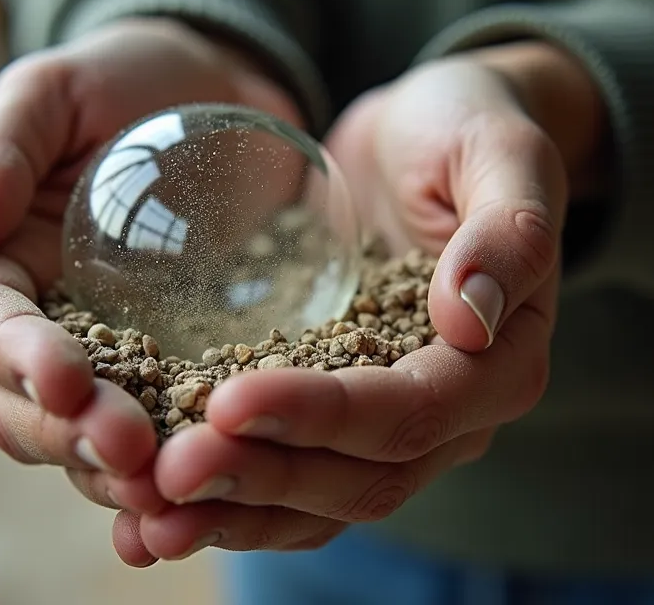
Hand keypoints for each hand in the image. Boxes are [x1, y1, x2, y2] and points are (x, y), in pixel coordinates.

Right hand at [0, 17, 303, 524]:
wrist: (207, 91)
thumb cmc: (117, 80)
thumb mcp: (52, 91)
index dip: (19, 361)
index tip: (68, 379)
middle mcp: (42, 328)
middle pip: (29, 408)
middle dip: (73, 435)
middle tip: (134, 451)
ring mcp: (112, 358)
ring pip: (91, 440)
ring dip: (122, 474)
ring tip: (176, 489)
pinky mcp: (179, 371)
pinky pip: (169, 433)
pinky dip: (181, 472)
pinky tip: (217, 498)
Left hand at [100, 42, 606, 564]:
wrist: (427, 140)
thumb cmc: (467, 132)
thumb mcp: (502, 152)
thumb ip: (507, 230)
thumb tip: (472, 318)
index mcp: (502, 364)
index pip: (412, 413)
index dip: (324, 417)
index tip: (229, 400)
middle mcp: (452, 416)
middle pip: (359, 477)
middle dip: (262, 478)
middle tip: (169, 471)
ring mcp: (392, 428)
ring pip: (317, 501)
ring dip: (233, 514)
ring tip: (145, 521)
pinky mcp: (337, 420)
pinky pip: (287, 479)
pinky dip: (224, 502)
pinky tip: (150, 512)